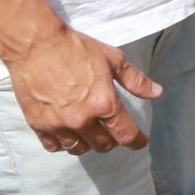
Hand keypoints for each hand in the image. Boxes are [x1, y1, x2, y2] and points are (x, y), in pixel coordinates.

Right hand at [7, 25, 160, 155]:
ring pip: (78, 149)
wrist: (38, 46)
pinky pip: (54, 147)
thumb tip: (156, 93)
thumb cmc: (77, 49)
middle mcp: (82, 119)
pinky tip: (68, 133)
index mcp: (104, 103)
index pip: (125, 134)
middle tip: (114, 132)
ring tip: (91, 133)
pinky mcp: (38, 125)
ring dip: (88, 143)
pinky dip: (63, 144)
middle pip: (103, 145)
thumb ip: (136, 81)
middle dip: (112, 140)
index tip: (140, 142)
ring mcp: (58, 124)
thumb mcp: (114, 60)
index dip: (136, 141)